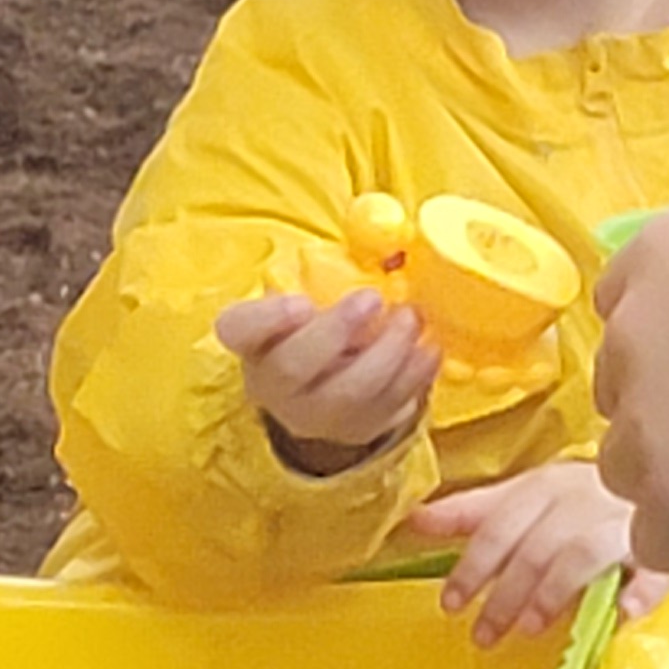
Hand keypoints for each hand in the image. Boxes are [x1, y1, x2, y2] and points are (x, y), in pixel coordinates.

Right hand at [218, 285, 438, 472]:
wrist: (322, 390)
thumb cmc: (311, 330)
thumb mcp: (302, 301)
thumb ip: (319, 279)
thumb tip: (373, 239)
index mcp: (250, 342)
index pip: (239, 329)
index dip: (268, 318)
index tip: (300, 302)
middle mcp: (273, 386)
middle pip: (294, 367)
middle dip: (336, 331)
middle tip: (372, 298)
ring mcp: (314, 416)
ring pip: (348, 394)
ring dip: (387, 352)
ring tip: (411, 317)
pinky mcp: (356, 430)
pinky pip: (388, 409)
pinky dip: (415, 376)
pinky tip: (428, 348)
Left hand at [422, 457, 662, 647]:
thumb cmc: (593, 498)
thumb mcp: (533, 499)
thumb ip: (477, 511)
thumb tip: (418, 520)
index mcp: (549, 486)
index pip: (500, 522)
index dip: (473, 564)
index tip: (450, 603)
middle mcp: (584, 497)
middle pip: (535, 544)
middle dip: (504, 592)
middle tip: (483, 633)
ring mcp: (626, 520)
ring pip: (581, 553)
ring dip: (553, 592)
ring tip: (530, 629)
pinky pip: (658, 564)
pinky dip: (642, 588)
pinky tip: (626, 612)